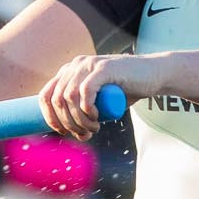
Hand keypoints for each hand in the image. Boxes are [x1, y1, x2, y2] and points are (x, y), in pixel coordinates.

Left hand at [40, 54, 164, 138]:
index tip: (62, 132)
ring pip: (69, 97)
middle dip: (67, 123)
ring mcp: (89, 64)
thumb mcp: (97, 99)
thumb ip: (82, 107)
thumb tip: (66, 129)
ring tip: (93, 128)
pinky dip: (87, 109)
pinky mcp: (103, 68)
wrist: (152, 75)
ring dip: (78, 120)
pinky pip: (85, 91)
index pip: (46, 95)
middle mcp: (75, 65)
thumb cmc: (125, 90)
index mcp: (69, 71)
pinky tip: (96, 117)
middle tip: (84, 134)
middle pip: (56, 99)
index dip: (50, 118)